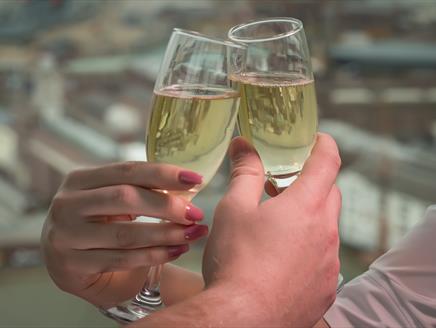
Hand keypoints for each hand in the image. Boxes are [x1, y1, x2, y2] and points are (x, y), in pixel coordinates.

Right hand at [40, 162, 207, 308]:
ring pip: (125, 234)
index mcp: (79, 179)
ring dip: (165, 233)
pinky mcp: (72, 266)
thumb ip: (140, 189)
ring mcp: (66, 236)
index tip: (195, 179)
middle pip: (124, 198)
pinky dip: (154, 255)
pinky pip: (122, 260)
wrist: (73, 264)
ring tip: (192, 233)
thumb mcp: (112, 199)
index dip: (163, 173)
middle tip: (196, 213)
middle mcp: (67, 204)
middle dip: (166, 205)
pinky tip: (176, 250)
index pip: (127, 171)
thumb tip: (189, 184)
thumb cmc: (101, 224)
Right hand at [203, 134, 340, 326]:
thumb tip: (243, 146)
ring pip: (326, 229)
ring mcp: (330, 264)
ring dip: (309, 220)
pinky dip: (309, 251)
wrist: (241, 318)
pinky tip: (281, 261)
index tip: (318, 139)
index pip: (328, 162)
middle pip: (330, 194)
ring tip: (278, 227)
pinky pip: (324, 260)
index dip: (325, 145)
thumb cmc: (236, 260)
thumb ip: (245, 172)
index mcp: (306, 206)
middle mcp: (326, 233)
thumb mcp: (234, 208)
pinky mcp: (325, 289)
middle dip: (312, 183)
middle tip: (286, 185)